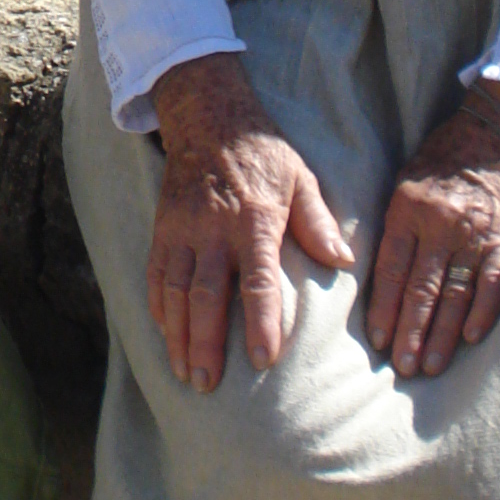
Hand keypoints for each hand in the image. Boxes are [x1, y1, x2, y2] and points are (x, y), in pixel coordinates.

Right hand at [146, 53, 354, 390]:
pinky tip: (165, 335)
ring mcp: (182, 230)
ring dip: (179, 336)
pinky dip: (158, 308)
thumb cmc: (263, 153)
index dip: (260, 322)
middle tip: (208, 384)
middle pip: (206, 296)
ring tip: (186, 372)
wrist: (207, 116)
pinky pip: (156, 275)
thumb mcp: (301, 178)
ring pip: (175, 291)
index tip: (263, 360)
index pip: (257, 281)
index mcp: (254, 220)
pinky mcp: (163, 228)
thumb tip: (343, 261)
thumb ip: (318, 222)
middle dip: (206, 343)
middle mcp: (213, 229)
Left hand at [367, 85, 499, 379]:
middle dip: (411, 331)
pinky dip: (481, 312)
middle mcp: (439, 225)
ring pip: (454, 293)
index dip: (385, 307)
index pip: (392, 269)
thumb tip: (371, 269)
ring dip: (442, 333)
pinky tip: (469, 339)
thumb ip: (393, 224)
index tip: (378, 340)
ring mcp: (473, 234)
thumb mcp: (405, 181)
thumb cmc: (443, 158)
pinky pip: (491, 282)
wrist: (496, 133)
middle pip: (422, 288)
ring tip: (431, 365)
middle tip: (402, 367)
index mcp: (407, 209)